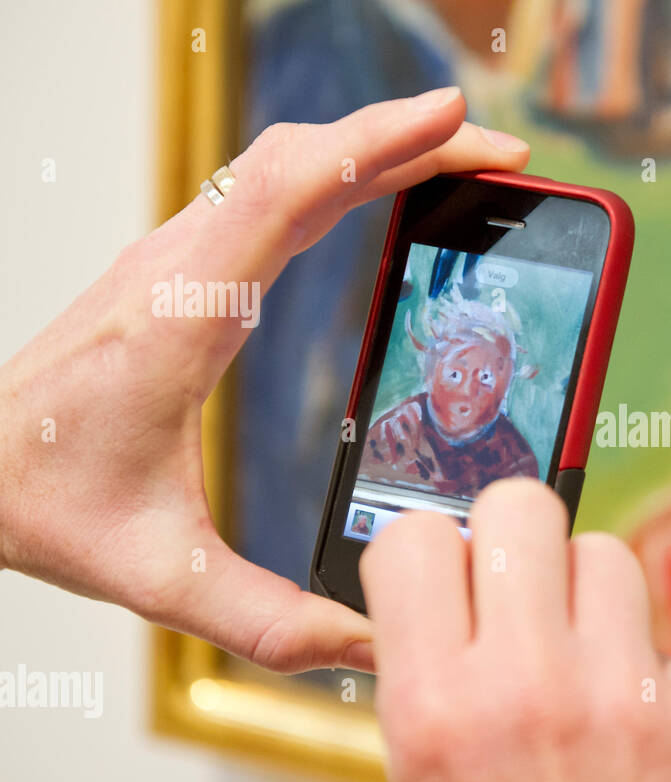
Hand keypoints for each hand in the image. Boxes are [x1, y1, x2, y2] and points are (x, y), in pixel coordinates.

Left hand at [0, 88, 528, 672]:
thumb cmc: (42, 502)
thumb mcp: (160, 578)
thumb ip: (270, 621)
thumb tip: (373, 643)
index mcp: (183, 316)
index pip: (287, 192)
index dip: (378, 146)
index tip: (456, 124)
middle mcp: (179, 267)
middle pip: (302, 158)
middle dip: (407, 141)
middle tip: (498, 156)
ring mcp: (178, 260)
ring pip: (283, 166)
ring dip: (374, 149)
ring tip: (457, 161)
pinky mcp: (182, 272)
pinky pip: (269, 195)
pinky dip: (338, 174)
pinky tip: (377, 192)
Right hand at [361, 478, 670, 781]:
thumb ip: (435, 685)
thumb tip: (442, 597)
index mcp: (438, 712)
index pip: (414, 539)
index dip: (425, 550)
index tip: (439, 572)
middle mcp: (533, 687)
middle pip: (523, 506)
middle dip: (513, 538)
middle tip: (516, 587)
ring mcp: (630, 696)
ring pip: (607, 553)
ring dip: (588, 594)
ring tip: (579, 657)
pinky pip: (663, 642)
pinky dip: (646, 671)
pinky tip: (633, 730)